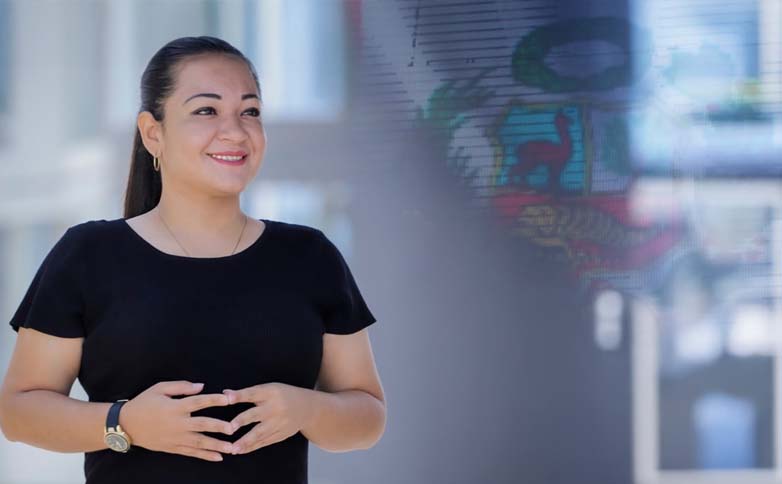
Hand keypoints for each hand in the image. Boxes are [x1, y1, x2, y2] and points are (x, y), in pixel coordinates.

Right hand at [120, 381, 235, 461]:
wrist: (125, 425)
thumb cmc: (144, 403)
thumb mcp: (159, 388)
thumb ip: (181, 387)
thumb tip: (201, 386)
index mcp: (175, 407)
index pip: (198, 403)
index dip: (214, 400)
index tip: (228, 399)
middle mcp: (177, 424)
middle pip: (201, 425)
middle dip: (218, 427)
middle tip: (233, 428)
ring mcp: (175, 438)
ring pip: (199, 443)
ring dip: (216, 445)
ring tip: (232, 448)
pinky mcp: (172, 448)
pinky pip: (191, 452)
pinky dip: (205, 455)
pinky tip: (218, 457)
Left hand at [222, 383, 313, 454]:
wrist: (307, 408)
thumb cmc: (282, 395)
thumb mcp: (268, 389)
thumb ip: (247, 393)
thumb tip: (225, 393)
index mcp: (270, 393)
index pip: (252, 393)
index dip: (239, 396)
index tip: (226, 398)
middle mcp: (274, 408)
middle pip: (256, 414)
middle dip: (242, 421)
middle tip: (228, 428)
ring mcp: (278, 422)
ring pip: (260, 433)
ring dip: (245, 441)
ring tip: (233, 448)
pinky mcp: (281, 434)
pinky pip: (264, 441)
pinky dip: (252, 447)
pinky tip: (241, 450)